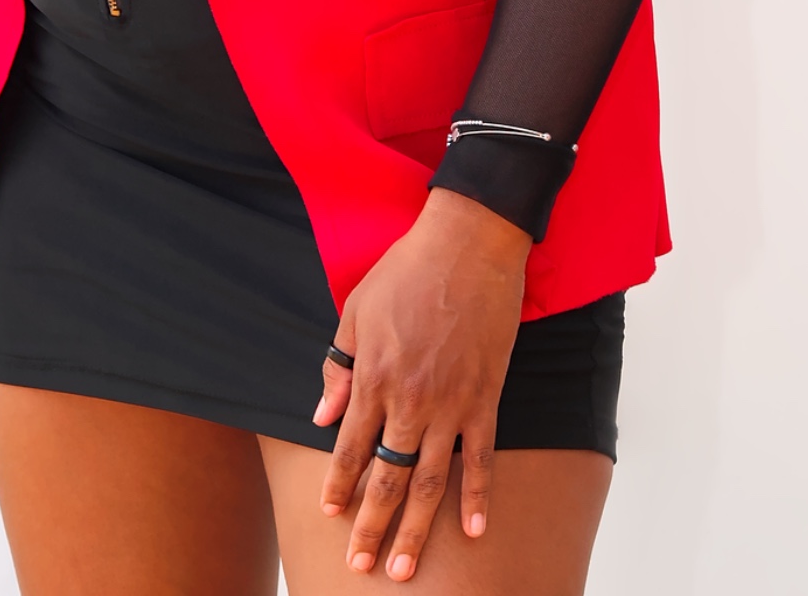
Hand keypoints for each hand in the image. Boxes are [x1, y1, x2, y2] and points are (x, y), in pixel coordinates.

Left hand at [314, 187, 529, 579]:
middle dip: (372, 526)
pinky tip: (474, 532)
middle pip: (387, 477)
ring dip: (417, 528)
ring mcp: (450, 403)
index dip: (339, 485)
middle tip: (362, 566)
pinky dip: (479, 497)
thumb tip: (322, 417)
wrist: (467, 245)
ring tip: (406, 569)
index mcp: (373, 376)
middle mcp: (409, 399)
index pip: (351, 447)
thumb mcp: (355, 310)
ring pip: (430, 480)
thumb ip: (338, 367)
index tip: (330, 516)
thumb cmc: (405, 271)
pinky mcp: (485, 398)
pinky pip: (482, 458)